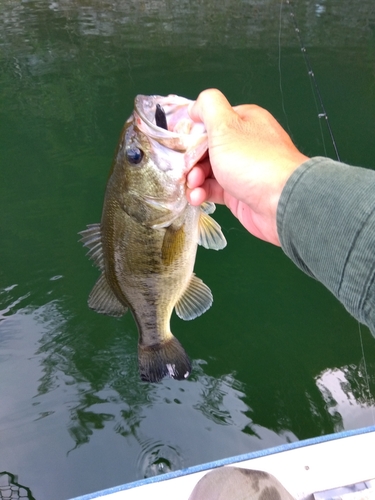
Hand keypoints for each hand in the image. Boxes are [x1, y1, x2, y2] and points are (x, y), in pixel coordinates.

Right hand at [186, 89, 308, 245]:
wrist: (281, 203)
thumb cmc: (252, 160)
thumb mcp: (225, 125)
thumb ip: (208, 107)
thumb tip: (196, 106)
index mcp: (244, 121)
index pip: (211, 122)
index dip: (192, 133)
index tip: (178, 146)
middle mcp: (244, 143)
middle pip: (207, 148)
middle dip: (191, 160)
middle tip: (185, 171)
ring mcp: (243, 170)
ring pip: (209, 171)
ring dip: (195, 179)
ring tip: (193, 187)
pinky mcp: (240, 194)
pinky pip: (215, 190)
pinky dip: (203, 193)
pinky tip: (197, 198)